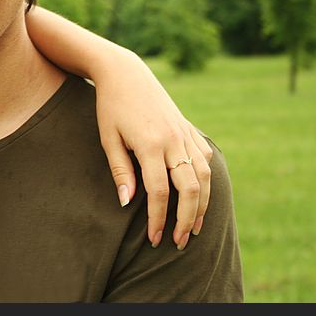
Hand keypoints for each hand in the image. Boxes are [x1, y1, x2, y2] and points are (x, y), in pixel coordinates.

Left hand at [92, 50, 212, 248]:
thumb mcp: (108, 139)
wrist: (125, 74)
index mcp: (149, 144)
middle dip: (187, 220)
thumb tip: (128, 203)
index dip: (158, 219)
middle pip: (191, 189)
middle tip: (179, 242)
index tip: (155, 238)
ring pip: (205, 176)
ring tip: (194, 227)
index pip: (159, 192)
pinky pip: (205, 159)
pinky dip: (207, 180)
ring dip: (203, 205)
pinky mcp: (190, 129)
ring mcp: (185, 134)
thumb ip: (120, 171)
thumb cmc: (110, 108)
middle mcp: (173, 140)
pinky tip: (201, 196)